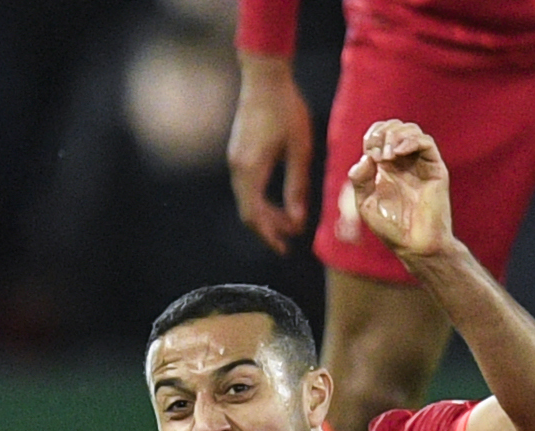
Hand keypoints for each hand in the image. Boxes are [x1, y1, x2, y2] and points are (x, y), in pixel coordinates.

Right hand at [226, 55, 311, 254]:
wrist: (264, 78)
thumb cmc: (286, 109)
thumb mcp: (300, 149)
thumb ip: (297, 186)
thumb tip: (298, 219)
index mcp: (251, 169)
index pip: (254, 215)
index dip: (270, 234)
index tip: (285, 247)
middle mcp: (237, 169)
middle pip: (248, 212)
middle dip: (269, 228)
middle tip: (290, 239)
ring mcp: (235, 162)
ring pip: (247, 200)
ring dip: (266, 215)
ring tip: (288, 221)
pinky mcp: (238, 155)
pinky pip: (246, 187)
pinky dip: (261, 200)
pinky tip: (277, 201)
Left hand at [348, 120, 452, 259]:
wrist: (413, 244)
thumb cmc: (390, 227)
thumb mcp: (365, 203)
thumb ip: (360, 180)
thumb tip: (364, 158)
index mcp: (386, 167)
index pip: (381, 134)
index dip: (373, 134)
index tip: (368, 151)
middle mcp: (404, 161)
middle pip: (396, 127)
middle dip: (383, 132)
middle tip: (377, 154)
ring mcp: (420, 163)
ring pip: (412, 131)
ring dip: (396, 136)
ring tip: (387, 156)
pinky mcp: (435, 169)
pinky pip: (426, 143)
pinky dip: (411, 141)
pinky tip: (398, 153)